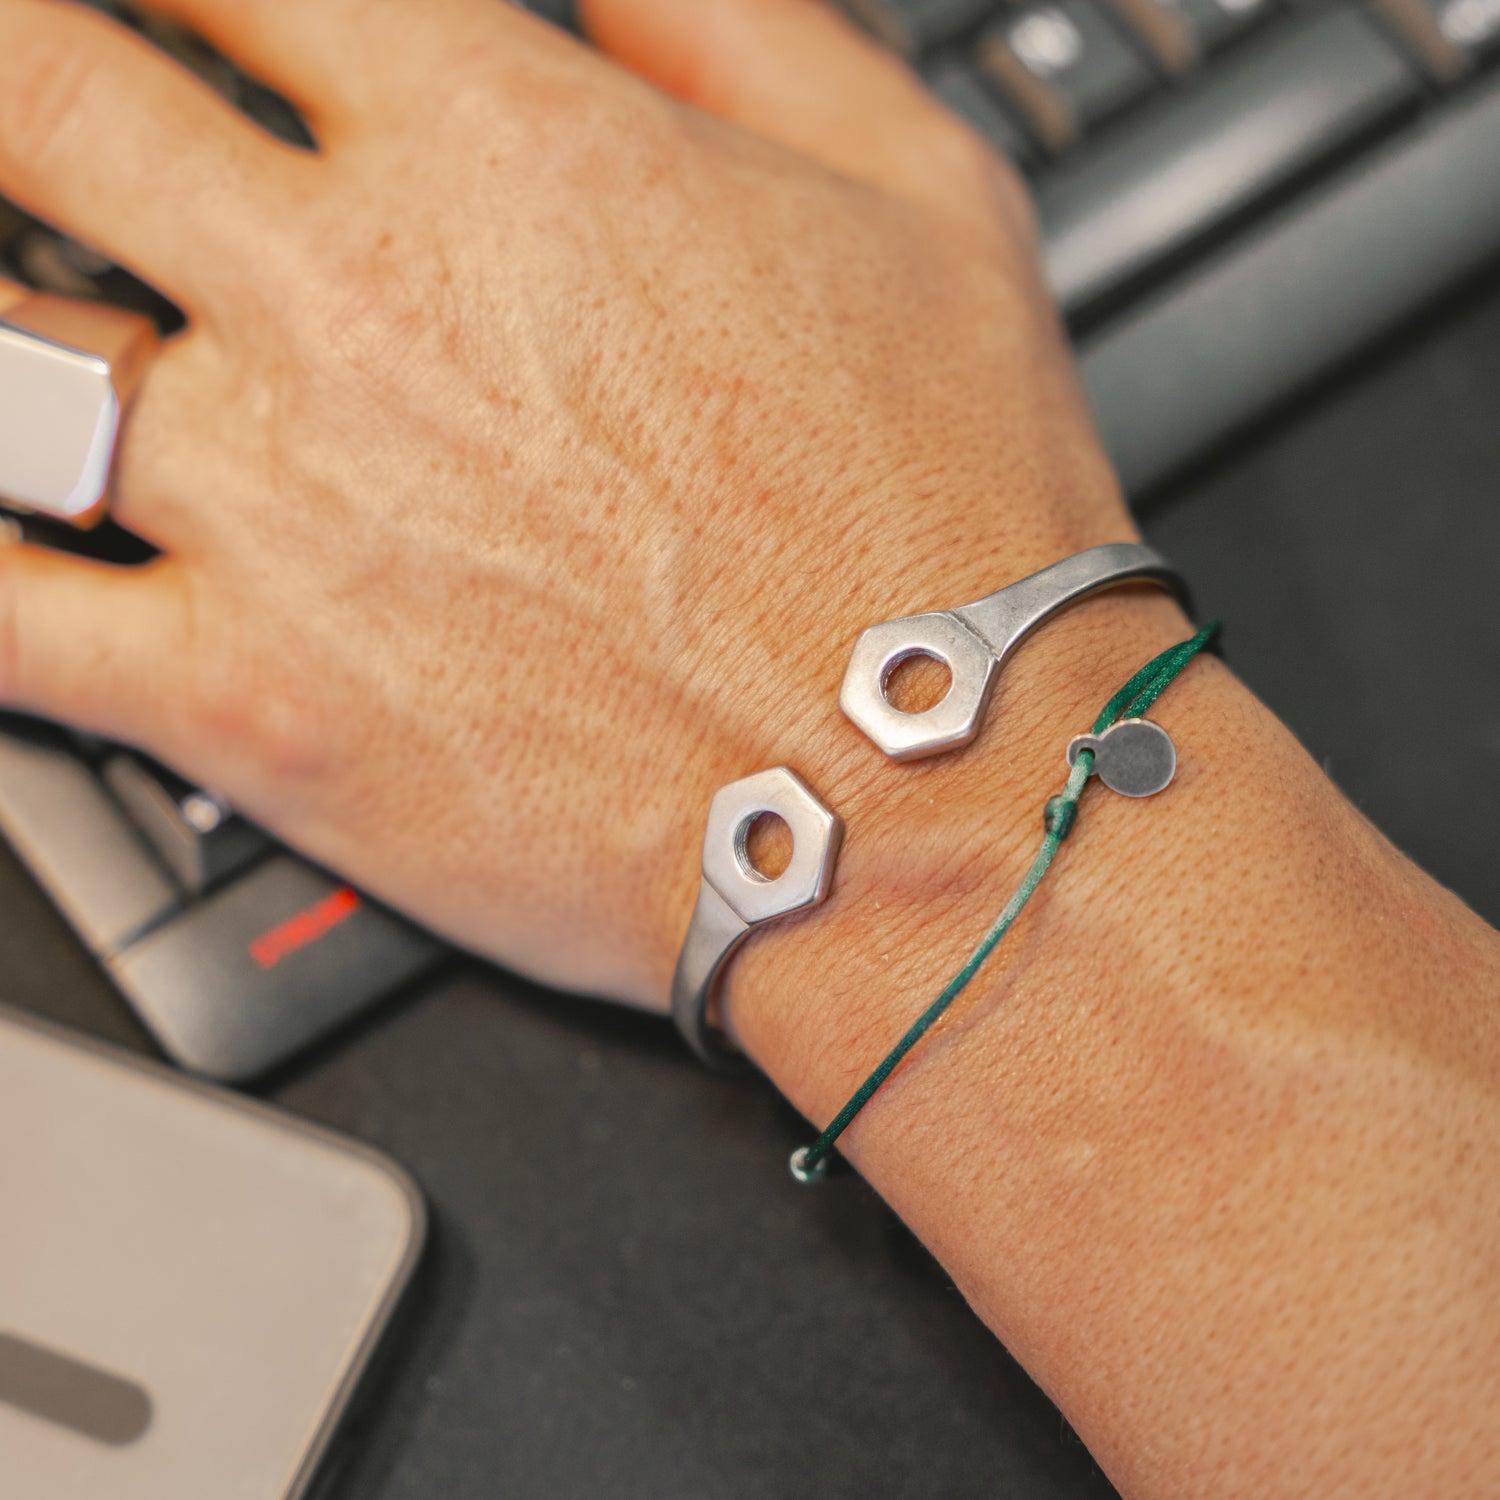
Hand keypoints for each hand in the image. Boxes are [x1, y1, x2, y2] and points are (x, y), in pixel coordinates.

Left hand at [0, 0, 1141, 1002]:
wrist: (933, 798)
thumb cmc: (947, 524)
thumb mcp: (917, 196)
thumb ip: (727, 29)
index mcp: (510, 154)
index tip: (170, 19)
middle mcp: (357, 307)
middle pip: (34, 93)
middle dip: (4, 75)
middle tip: (12, 98)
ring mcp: (278, 513)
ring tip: (15, 321)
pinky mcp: (250, 708)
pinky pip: (1, 620)